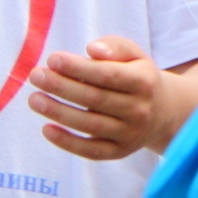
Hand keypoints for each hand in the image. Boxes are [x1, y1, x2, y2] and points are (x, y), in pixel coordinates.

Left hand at [31, 37, 163, 158]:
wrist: (164, 112)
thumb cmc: (135, 74)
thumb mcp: (133, 54)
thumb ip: (114, 46)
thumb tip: (93, 50)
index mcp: (143, 82)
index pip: (108, 75)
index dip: (78, 68)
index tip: (51, 59)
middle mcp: (139, 110)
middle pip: (95, 99)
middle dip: (61, 87)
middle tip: (35, 75)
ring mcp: (131, 133)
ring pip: (91, 125)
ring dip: (59, 113)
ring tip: (34, 99)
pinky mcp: (120, 151)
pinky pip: (93, 151)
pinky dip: (69, 143)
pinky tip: (46, 129)